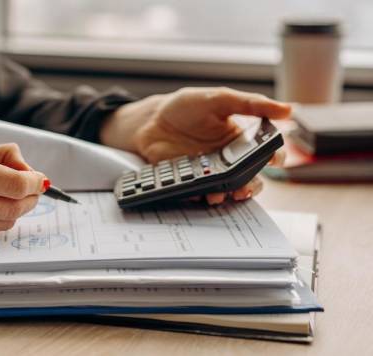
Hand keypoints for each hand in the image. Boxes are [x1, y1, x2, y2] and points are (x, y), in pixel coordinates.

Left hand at [100, 87, 290, 203]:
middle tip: (246, 186)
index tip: (272, 160)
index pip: (267, 152)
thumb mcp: (219, 98)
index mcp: (241, 138)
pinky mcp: (191, 180)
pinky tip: (200, 192)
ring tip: (223, 193)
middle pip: (251, 177)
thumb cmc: (186, 106)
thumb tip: (287, 109)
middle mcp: (229, 158)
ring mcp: (210, 171)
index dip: (274, 158)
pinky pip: (202, 193)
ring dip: (229, 194)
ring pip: (229, 189)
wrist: (151, 121)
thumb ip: (250, 104)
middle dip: (252, 185)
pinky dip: (202, 195)